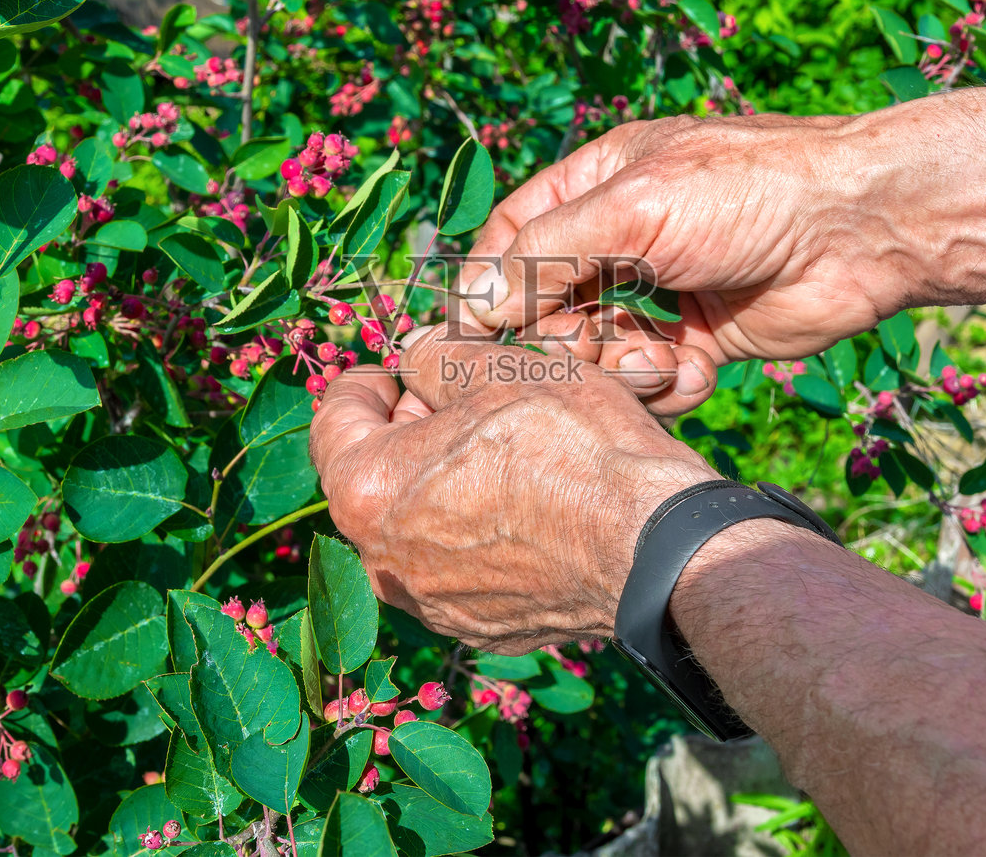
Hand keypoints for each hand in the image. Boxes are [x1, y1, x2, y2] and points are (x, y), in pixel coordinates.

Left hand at [307, 323, 713, 654]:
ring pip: (419, 526)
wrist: (651, 544)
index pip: (334, 420)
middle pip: (376, 477)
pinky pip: (462, 569)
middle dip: (411, 433)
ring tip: (504, 451)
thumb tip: (417, 356)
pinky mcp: (482, 629)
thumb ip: (437, 357)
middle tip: (463, 401)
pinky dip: (481, 535)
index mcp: (367, 491)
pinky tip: (531, 507)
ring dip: (445, 485)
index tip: (403, 368)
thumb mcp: (499, 369)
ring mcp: (433, 605)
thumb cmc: (571, 446)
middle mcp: (384, 561)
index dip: (369, 380)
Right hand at [459, 114, 906, 372]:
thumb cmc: (747, 193)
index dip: (488, 291)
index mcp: (596, 186)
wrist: (860, 232)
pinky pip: (653, 381)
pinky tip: (698, 370)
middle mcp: (622, 240)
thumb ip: (546, 253)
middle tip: (591, 347)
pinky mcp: (701, 342)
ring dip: (619, 368)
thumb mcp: (633, 206)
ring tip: (659, 361)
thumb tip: (472, 305)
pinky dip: (669, 387)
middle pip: (548, 308)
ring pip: (597, 352)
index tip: (472, 342)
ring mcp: (661, 293)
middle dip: (565, 338)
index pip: (511, 241)